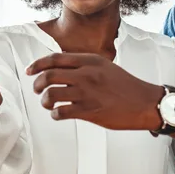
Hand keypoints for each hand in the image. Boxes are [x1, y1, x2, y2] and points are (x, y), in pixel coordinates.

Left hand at [26, 53, 160, 130]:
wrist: (144, 102)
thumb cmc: (125, 85)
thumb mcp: (104, 66)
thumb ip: (84, 65)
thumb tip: (60, 68)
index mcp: (89, 61)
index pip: (55, 59)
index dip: (38, 64)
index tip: (29, 71)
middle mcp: (86, 74)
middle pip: (48, 76)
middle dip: (37, 84)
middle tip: (37, 90)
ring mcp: (87, 93)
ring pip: (51, 95)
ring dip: (44, 101)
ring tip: (49, 104)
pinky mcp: (89, 111)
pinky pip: (61, 113)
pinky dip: (55, 114)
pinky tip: (59, 114)